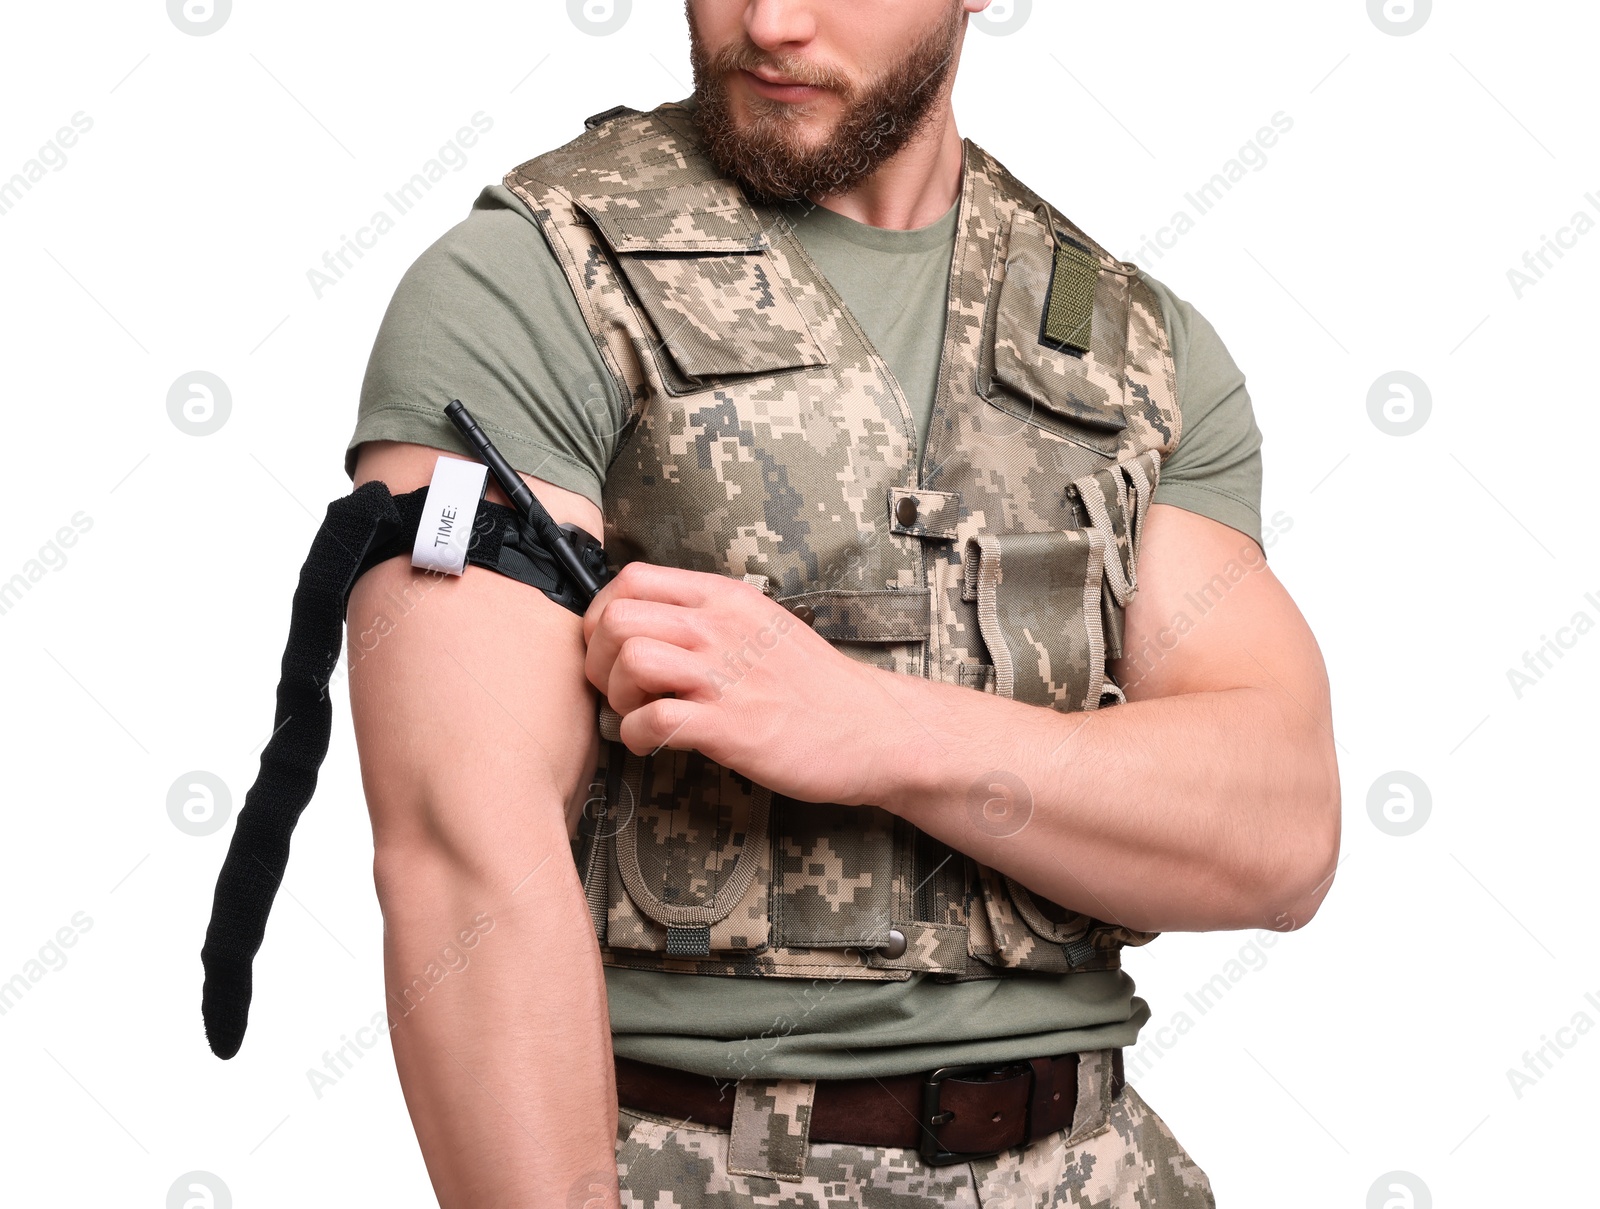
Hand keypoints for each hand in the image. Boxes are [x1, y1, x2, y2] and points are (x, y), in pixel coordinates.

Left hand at [581, 562, 890, 806]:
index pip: (632, 579)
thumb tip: (648, 627)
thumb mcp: (763, 624)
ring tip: (638, 715)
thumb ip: (709, 618)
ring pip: (630, 660)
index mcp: (726, 598)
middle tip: (618, 690)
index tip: (611, 649)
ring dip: (617, 696)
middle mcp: (722, 627)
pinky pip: (654, 720)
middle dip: (599, 659)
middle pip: (618, 618)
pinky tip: (654, 743)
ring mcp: (727, 675)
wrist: (875, 729)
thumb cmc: (816, 686)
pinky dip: (637, 736)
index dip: (602, 615)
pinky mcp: (731, 726)